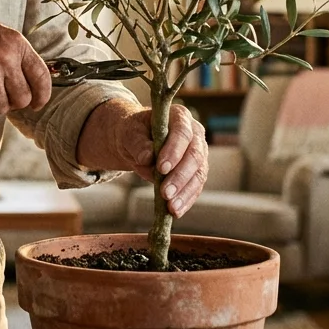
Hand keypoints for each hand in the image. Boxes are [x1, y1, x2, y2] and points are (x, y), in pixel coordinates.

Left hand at [79, 99, 208, 217]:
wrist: (137, 140)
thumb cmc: (134, 132)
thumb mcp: (129, 132)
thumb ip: (138, 143)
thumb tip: (147, 158)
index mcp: (180, 116)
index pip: (182, 133)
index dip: (174, 151)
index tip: (161, 168)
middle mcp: (195, 134)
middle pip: (195, 156)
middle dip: (180, 176)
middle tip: (165, 193)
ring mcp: (199, 153)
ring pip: (198, 174)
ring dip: (185, 192)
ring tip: (171, 208)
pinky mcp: (196, 171)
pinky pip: (195, 187)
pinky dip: (186, 200)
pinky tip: (175, 212)